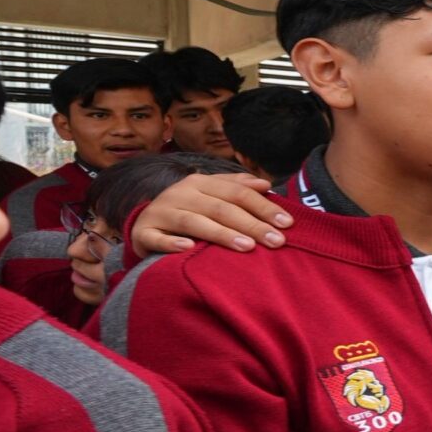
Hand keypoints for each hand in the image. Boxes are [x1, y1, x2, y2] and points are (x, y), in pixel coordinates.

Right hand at [129, 173, 291, 258]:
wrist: (143, 224)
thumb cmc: (188, 211)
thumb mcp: (211, 195)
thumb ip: (237, 188)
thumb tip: (266, 185)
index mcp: (200, 182)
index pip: (237, 193)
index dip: (263, 207)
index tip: (287, 223)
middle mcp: (180, 194)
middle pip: (221, 209)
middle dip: (252, 225)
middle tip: (277, 241)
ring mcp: (160, 213)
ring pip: (193, 223)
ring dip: (220, 234)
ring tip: (247, 247)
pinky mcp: (143, 233)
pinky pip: (157, 239)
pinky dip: (172, 244)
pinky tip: (189, 248)